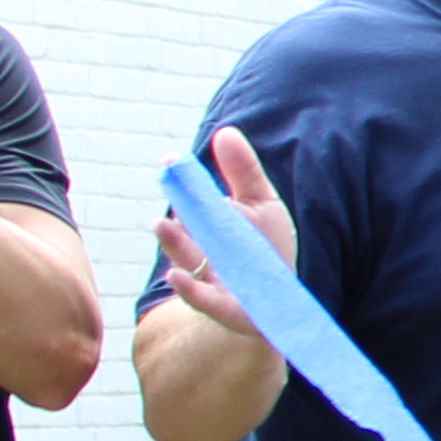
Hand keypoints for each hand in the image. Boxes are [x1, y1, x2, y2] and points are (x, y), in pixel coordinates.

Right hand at [151, 125, 292, 335]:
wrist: (278, 301)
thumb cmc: (266, 249)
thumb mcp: (260, 206)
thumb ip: (242, 172)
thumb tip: (224, 132)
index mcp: (208, 224)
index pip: (190, 202)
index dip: (181, 183)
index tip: (171, 161)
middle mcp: (201, 251)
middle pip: (183, 231)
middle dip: (173, 213)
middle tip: (166, 195)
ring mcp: (208, 280)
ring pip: (186, 261)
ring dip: (173, 245)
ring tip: (162, 226)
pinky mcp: (220, 308)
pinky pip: (200, 299)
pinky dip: (186, 288)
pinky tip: (176, 275)